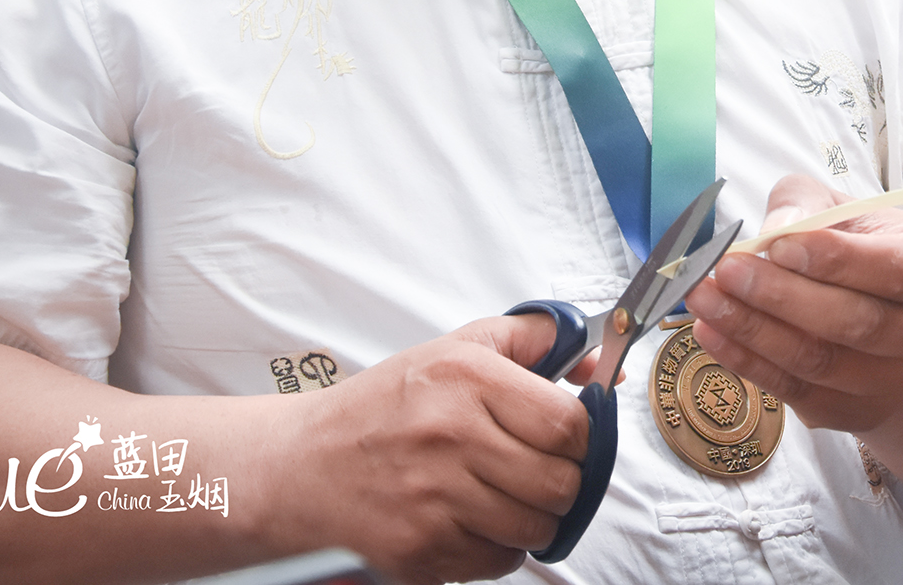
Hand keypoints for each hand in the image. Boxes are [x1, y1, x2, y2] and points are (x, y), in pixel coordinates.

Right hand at [271, 314, 593, 584]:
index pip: (567, 424)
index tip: (568, 439)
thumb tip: (600, 365)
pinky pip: (500, 561)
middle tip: (540, 471)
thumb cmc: (383, 409)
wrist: (302, 466)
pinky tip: (474, 520)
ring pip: (536, 528)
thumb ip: (533, 341)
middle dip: (562, 481)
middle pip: (560, 482)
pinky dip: (499, 547)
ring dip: (534, 518)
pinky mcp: (421, 548)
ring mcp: (435, 497)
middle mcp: (450, 434)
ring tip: (506, 496)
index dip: (581, 437)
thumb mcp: (455, 349)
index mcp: (465, 377)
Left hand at [685, 175, 902, 433]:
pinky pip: (798, 393)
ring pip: (822, 364)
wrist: (891, 313)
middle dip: (781, 296)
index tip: (776, 244)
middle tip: (724, 270)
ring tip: (703, 298)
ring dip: (753, 331)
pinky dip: (748, 363)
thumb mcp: (847, 208)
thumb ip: (807, 205)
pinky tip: (711, 332)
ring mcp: (902, 384)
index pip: (898, 269)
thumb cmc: (865, 247)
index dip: (836, 259)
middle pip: (857, 323)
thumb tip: (771, 232)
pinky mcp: (860, 415)